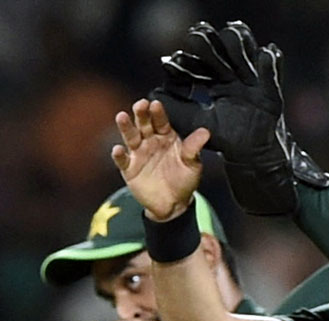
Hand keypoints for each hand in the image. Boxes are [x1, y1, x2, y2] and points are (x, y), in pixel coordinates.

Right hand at [112, 99, 208, 221]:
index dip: (158, 113)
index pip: (161, 122)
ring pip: (130, 137)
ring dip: (126, 127)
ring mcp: (138, 154)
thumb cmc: (184, 180)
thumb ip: (194, 147)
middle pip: (144, 125)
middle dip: (141, 114)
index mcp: (166, 137)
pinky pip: (122, 160)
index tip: (155, 104)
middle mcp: (150, 141)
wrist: (174, 204)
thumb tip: (205, 132)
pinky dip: (119, 155)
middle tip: (140, 105)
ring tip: (122, 117)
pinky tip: (119, 149)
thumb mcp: (192, 164)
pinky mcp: (129, 168)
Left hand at [152, 20, 328, 214]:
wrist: (253, 156)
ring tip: (236, 34)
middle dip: (214, 45)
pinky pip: (273, 74)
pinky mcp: (271, 92)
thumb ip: (177, 110)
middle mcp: (235, 78)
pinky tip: (267, 52)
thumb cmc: (225, 140)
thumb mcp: (197, 124)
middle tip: (201, 36)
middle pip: (224, 53)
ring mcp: (254, 83)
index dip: (194, 57)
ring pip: (248, 57)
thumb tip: (153, 94)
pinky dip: (272, 63)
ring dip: (241, 46)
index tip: (182, 51)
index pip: (203, 63)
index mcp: (216, 83)